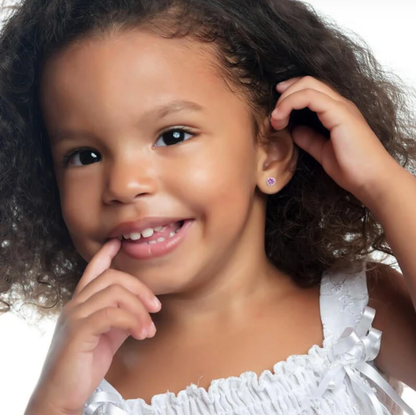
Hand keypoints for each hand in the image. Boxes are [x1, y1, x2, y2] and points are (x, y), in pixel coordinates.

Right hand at [26, 238, 160, 414]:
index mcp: (81, 303)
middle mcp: (75, 304)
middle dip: (140, 289)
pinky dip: (133, 321)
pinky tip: (140, 335)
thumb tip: (141, 308)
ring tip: (148, 330)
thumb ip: (120, 318)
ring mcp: (75, 315)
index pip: (92, 270)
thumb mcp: (108, 335)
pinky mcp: (78, 330)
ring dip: (140, 310)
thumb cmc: (84, 364)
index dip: (105, 255)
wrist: (62, 395)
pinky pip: (112, 314)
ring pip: (115, 293)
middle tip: (156, 308)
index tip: (117, 242)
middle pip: (113, 277)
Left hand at [270, 76, 398, 199]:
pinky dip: (290, 103)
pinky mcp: (339, 113)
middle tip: (273, 115)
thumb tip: (295, 131)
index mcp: (337, 112)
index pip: (312, 89)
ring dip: (285, 99)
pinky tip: (281, 119)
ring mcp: (341, 106)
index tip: (276, 110)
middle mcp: (340, 104)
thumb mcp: (323, 152)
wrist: (372, 179)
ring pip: (308, 85)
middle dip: (285, 93)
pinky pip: (310, 97)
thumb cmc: (352, 169)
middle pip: (308, 82)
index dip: (291, 93)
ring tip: (275, 119)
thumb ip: (309, 139)